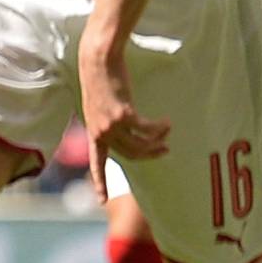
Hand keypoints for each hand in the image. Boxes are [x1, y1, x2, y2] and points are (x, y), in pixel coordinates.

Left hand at [78, 41, 170, 199]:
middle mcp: (100, 133)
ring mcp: (111, 125)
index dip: (100, 183)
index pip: (96, 163)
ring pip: (141, 144)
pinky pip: (147, 129)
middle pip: (131, 155)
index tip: (101, 201)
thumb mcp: (100, 106)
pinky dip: (159, 128)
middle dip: (151, 154)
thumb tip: (122, 129)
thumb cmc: (100, 80)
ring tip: (168, 130)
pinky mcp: (123, 115)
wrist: (97, 61)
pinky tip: (166, 122)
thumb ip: (108, 121)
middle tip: (165, 150)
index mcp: (93, 133)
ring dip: (158, 140)